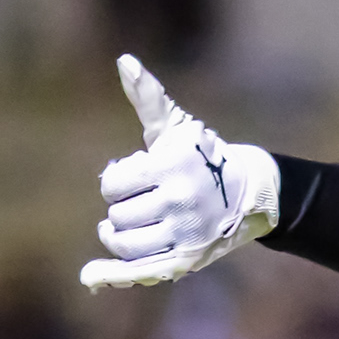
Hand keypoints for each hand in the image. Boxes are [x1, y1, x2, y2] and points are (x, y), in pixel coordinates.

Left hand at [80, 55, 280, 290]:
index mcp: (169, 167)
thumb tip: (124, 60)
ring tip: (126, 227)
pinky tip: (89, 278)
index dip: (116, 181)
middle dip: (122, 208)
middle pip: (117, 217)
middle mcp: (178, 202)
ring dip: (117, 236)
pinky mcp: (186, 261)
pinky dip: (110, 276)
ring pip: (124, 244)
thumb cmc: (202, 156)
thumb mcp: (175, 127)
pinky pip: (138, 272)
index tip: (135, 177)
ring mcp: (183, 234)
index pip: (113, 185)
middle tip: (142, 202)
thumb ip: (147, 97)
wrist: (249, 193)